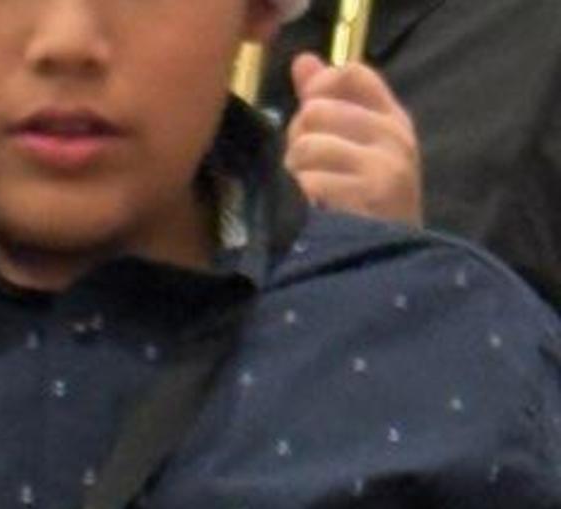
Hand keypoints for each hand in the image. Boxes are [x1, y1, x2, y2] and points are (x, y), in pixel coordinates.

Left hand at [284, 53, 422, 225]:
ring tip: (309, 193)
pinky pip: (308, 181)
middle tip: (307, 168)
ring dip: (295, 172)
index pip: (353, 73)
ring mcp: (385, 166)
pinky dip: (300, 199)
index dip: (319, 86)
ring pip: (307, 145)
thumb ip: (327, 102)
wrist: (385, 264)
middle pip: (316, 109)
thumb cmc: (364, 206)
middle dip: (297, 139)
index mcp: (393, 120)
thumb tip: (303, 62)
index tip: (308, 114)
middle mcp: (395, 136)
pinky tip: (313, 212)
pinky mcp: (368, 196)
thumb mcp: (353, 148)